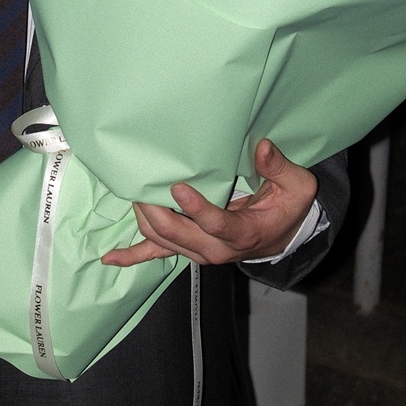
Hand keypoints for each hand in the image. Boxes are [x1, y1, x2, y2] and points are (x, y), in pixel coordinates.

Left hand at [101, 139, 316, 266]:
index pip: (215, 225)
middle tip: (140, 182)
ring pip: (160, 240)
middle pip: (176, 234)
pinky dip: (132, 256)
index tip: (178, 188)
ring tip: (131, 191)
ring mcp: (198, 252)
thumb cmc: (286, 207)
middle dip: (154, 209)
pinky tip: (110, 257)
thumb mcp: (296, 187)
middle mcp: (216, 249)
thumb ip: (279, 168)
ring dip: (142, 217)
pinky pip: (156, 255)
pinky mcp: (187, 250)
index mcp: (243, 233)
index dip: (196, 209)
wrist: (281, 234)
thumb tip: (262, 148)